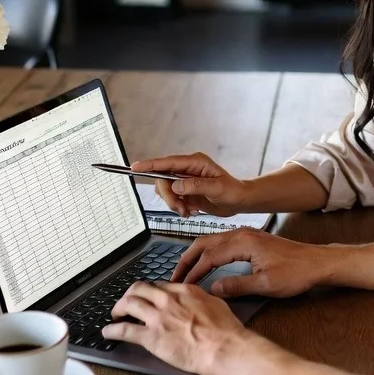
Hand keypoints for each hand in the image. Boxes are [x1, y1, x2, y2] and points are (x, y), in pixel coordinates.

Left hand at [102, 281, 247, 374]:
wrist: (222, 347)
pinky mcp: (150, 337)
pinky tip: (108, 332)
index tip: (148, 297)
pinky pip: (124, 330)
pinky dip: (112, 331)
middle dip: (130, 294)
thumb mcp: (215, 304)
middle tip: (127, 302)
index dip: (150, 292)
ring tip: (115, 314)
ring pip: (128, 303)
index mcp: (184, 291)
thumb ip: (201, 300)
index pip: (159, 286)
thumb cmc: (225, 330)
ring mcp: (157, 318)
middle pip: (139, 288)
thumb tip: (198, 302)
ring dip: (118, 308)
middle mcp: (167, 300)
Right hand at [130, 153, 250, 216]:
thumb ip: (196, 186)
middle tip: (180, 208)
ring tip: (188, 212)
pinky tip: (191, 211)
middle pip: (163, 179)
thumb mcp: (217, 188)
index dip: (150, 164)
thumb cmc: (233, 191)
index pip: (167, 162)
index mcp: (195, 162)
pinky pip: (172, 199)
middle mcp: (187, 169)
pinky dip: (178, 208)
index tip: (135, 167)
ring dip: (173, 204)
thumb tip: (175, 185)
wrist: (239, 201)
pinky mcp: (185, 191)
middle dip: (168, 196)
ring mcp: (185, 180)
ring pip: (165, 191)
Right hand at [171, 229, 325, 297]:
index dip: (193, 272)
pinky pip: (221, 242)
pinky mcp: (250, 239)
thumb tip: (212, 289)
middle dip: (186, 260)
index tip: (181, 286)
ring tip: (184, 272)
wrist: (317, 262)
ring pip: (211, 241)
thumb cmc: (296, 272)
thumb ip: (237, 286)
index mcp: (243, 242)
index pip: (208, 256)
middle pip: (203, 243)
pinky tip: (205, 264)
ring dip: (195, 255)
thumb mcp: (266, 285)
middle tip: (173, 277)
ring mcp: (246, 234)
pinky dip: (208, 252)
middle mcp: (241, 234)